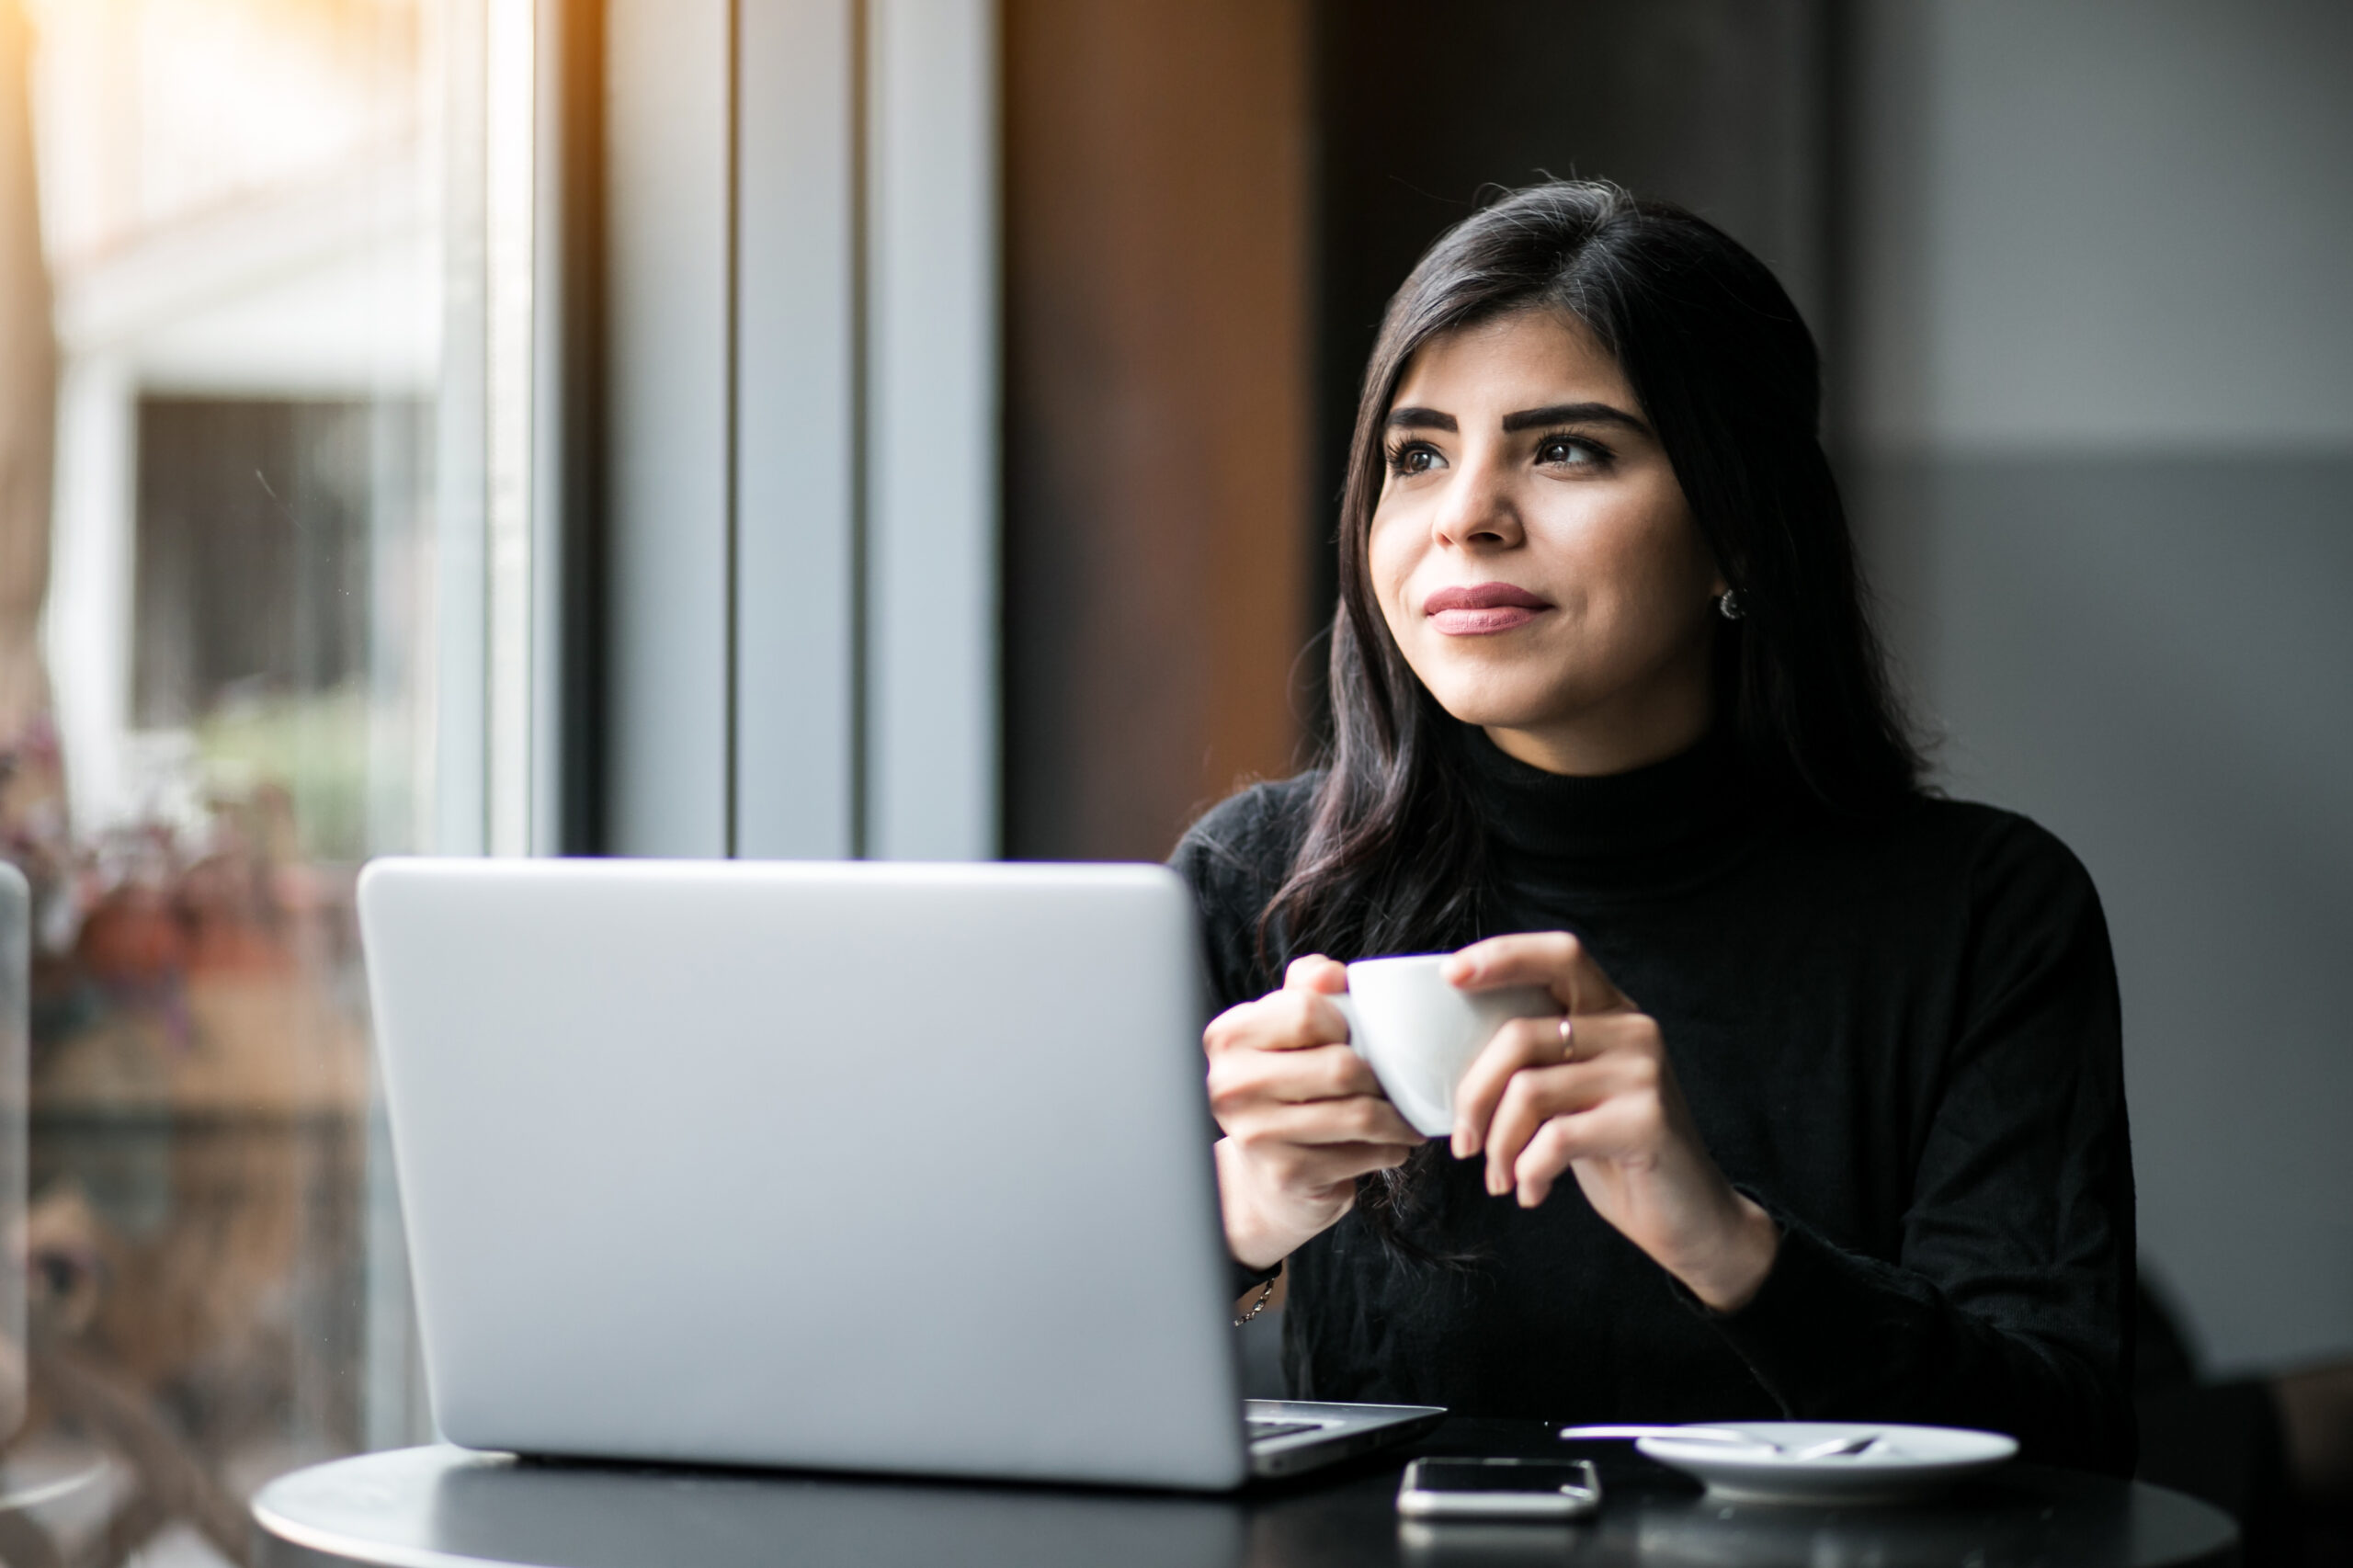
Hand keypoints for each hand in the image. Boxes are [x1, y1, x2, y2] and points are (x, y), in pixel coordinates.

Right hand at [1205, 955, 1425, 1269]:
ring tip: (1403, 1116)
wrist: (1266, 1174)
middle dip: (1379, 1076)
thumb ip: (1308, 988)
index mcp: (1229, 1036)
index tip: (1354, 1038)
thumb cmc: (1287, 1088)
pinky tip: (1389, 1144)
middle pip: (1340, 1065)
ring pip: (1359, 1113)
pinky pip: (1363, 1154)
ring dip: (1396, 1117)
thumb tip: (1330, 974)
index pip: (1308, 1010)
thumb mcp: (1287, 1029)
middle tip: (1390, 1084)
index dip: (1345, 1022)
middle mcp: (1230, 1084)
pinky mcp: (1285, 1174)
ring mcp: (1255, 1134)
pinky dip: (1391, 1149)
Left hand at [1444, 932, 1778, 1311]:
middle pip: (1520, 1036)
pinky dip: (1529, 1171)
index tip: (1451, 977)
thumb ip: (1537, 1062)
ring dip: (1499, 1145)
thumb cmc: (1614, 1151)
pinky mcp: (1647, 1121)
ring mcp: (1644, 1073)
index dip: (1503, 956)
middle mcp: (1633, 1030)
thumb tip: (1451, 1054)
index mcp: (1612, 1011)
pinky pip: (1555, 1138)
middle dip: (1474, 1095)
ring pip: (1528, 1091)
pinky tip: (1532, 1191)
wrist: (1689, 1216)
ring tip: (1501, 1177)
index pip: (1559, 955)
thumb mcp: (1574, 1093)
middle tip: (1464, 1143)